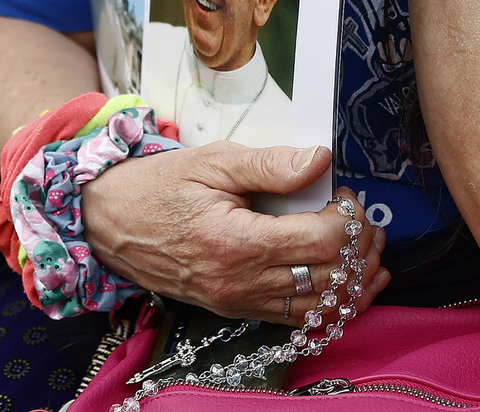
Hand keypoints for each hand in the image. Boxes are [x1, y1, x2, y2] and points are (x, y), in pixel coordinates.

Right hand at [81, 144, 389, 322]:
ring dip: (353, 283)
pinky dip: (329, 305)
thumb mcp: (211, 161)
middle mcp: (240, 283)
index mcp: (235, 242)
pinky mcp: (235, 310)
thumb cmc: (159, 186)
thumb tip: (320, 160)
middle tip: (366, 222)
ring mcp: (238, 303)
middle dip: (360, 251)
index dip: (348, 220)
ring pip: (318, 308)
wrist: (110, 224)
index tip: (344, 195)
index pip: (320, 242)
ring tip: (368, 251)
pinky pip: (295, 320)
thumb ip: (269, 164)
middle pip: (328, 279)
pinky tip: (348, 283)